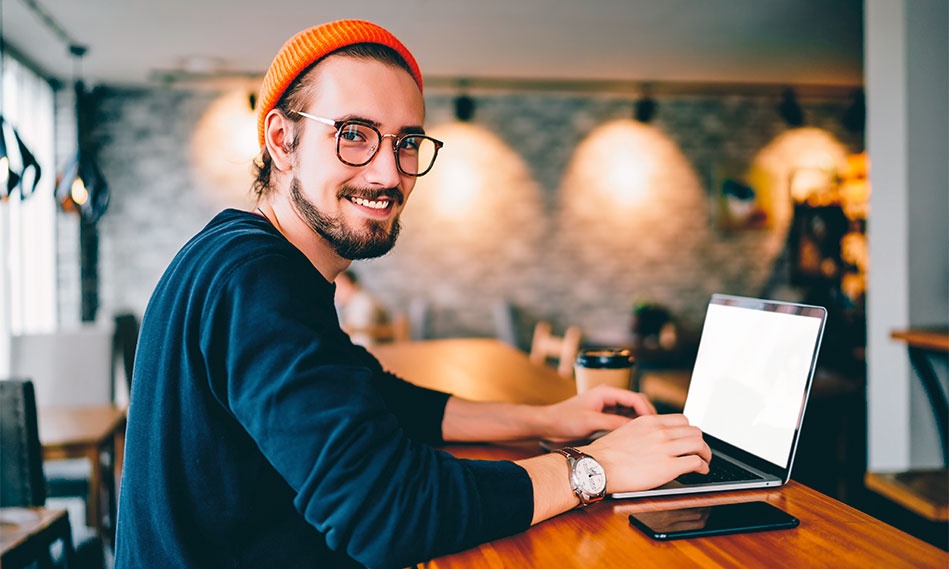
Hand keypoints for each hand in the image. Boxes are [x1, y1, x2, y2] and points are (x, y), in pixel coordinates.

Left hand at [539, 385, 656, 442]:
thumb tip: (636, 428)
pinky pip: (624, 420)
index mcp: (607, 392)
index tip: (655, 426)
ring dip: (640, 423)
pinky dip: (631, 427)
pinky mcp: (605, 417)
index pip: (636, 398)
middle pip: (637, 404)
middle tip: (656, 433)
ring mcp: (608, 407)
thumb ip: (614, 423)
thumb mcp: (591, 422)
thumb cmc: (564, 419)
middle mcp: (609, 397)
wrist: (548, 425)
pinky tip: (636, 439)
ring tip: (649, 437)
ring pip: (632, 413)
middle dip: (647, 417)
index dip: (648, 411)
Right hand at [582, 414, 710, 492]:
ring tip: (705, 461)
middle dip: (700, 442)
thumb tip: (652, 439)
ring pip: (699, 444)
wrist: (598, 466)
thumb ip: (644, 431)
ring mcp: (665, 448)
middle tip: (700, 451)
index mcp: (649, 421)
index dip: (689, 431)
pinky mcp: (668, 467)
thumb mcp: (626, 431)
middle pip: (694, 431)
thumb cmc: (606, 454)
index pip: (682, 420)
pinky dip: (703, 466)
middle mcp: (660, 432)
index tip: (689, 439)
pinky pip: (695, 462)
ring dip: (706, 454)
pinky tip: (701, 470)